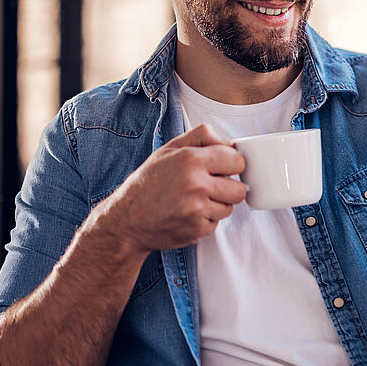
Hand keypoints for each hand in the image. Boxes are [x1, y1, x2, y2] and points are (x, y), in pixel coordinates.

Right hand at [87, 124, 246, 254]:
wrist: (127, 221)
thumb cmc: (148, 183)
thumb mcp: (169, 149)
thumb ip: (201, 136)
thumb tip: (229, 143)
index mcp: (191, 159)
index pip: (237, 161)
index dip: (230, 165)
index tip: (221, 168)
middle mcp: (196, 184)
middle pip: (239, 189)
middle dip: (228, 188)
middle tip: (209, 187)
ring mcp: (197, 209)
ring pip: (229, 207)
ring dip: (217, 205)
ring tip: (194, 200)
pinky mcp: (196, 229)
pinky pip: (216, 223)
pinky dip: (205, 220)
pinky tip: (187, 214)